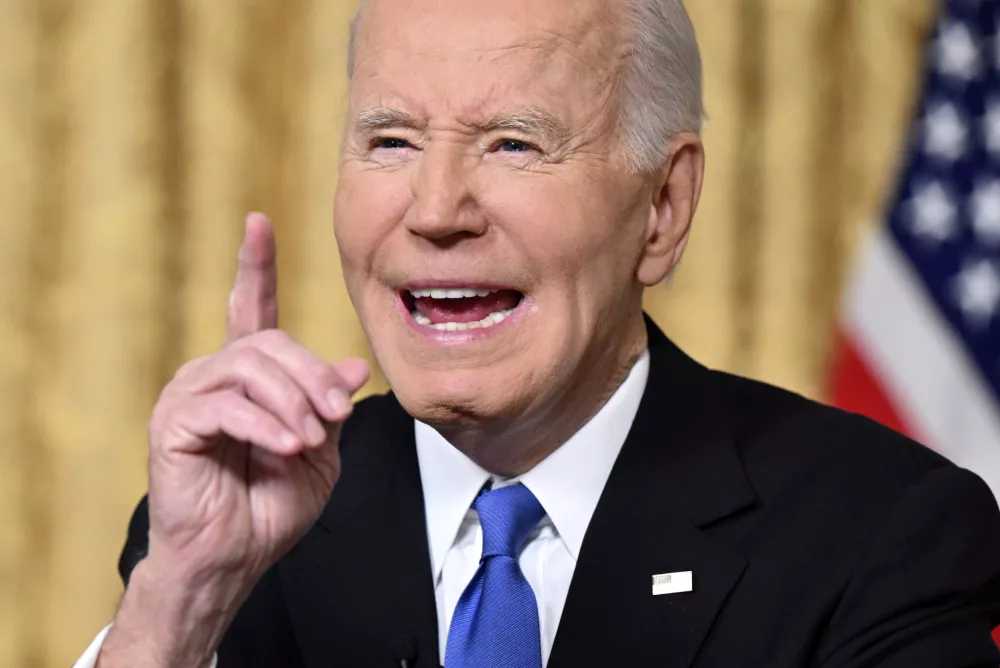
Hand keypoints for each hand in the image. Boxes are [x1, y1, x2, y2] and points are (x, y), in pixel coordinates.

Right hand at [144, 214, 368, 584]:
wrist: (235, 556)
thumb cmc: (272, 505)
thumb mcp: (319, 450)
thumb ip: (329, 406)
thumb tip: (352, 365)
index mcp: (250, 375)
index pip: (252, 308)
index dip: (255, 265)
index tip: (258, 222)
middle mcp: (214, 373)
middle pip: (271, 342)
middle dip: (312, 376)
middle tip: (336, 414)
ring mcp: (189, 394)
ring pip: (251, 367)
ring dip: (293, 402)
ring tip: (307, 441)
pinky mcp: (174, 422)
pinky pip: (228, 405)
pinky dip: (265, 425)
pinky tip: (285, 448)